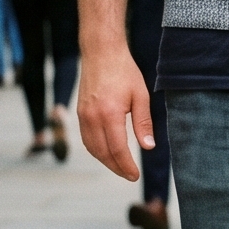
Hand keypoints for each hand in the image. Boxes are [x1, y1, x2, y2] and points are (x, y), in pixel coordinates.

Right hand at [77, 43, 153, 182]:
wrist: (101, 53)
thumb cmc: (124, 71)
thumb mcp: (141, 95)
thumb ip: (143, 123)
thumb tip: (148, 147)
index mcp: (110, 114)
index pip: (117, 150)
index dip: (126, 166)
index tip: (135, 176)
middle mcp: (92, 118)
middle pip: (103, 153)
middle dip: (116, 168)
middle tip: (130, 175)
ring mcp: (83, 116)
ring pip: (92, 148)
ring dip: (105, 161)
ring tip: (120, 167)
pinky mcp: (79, 113)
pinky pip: (86, 139)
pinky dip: (96, 150)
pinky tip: (107, 152)